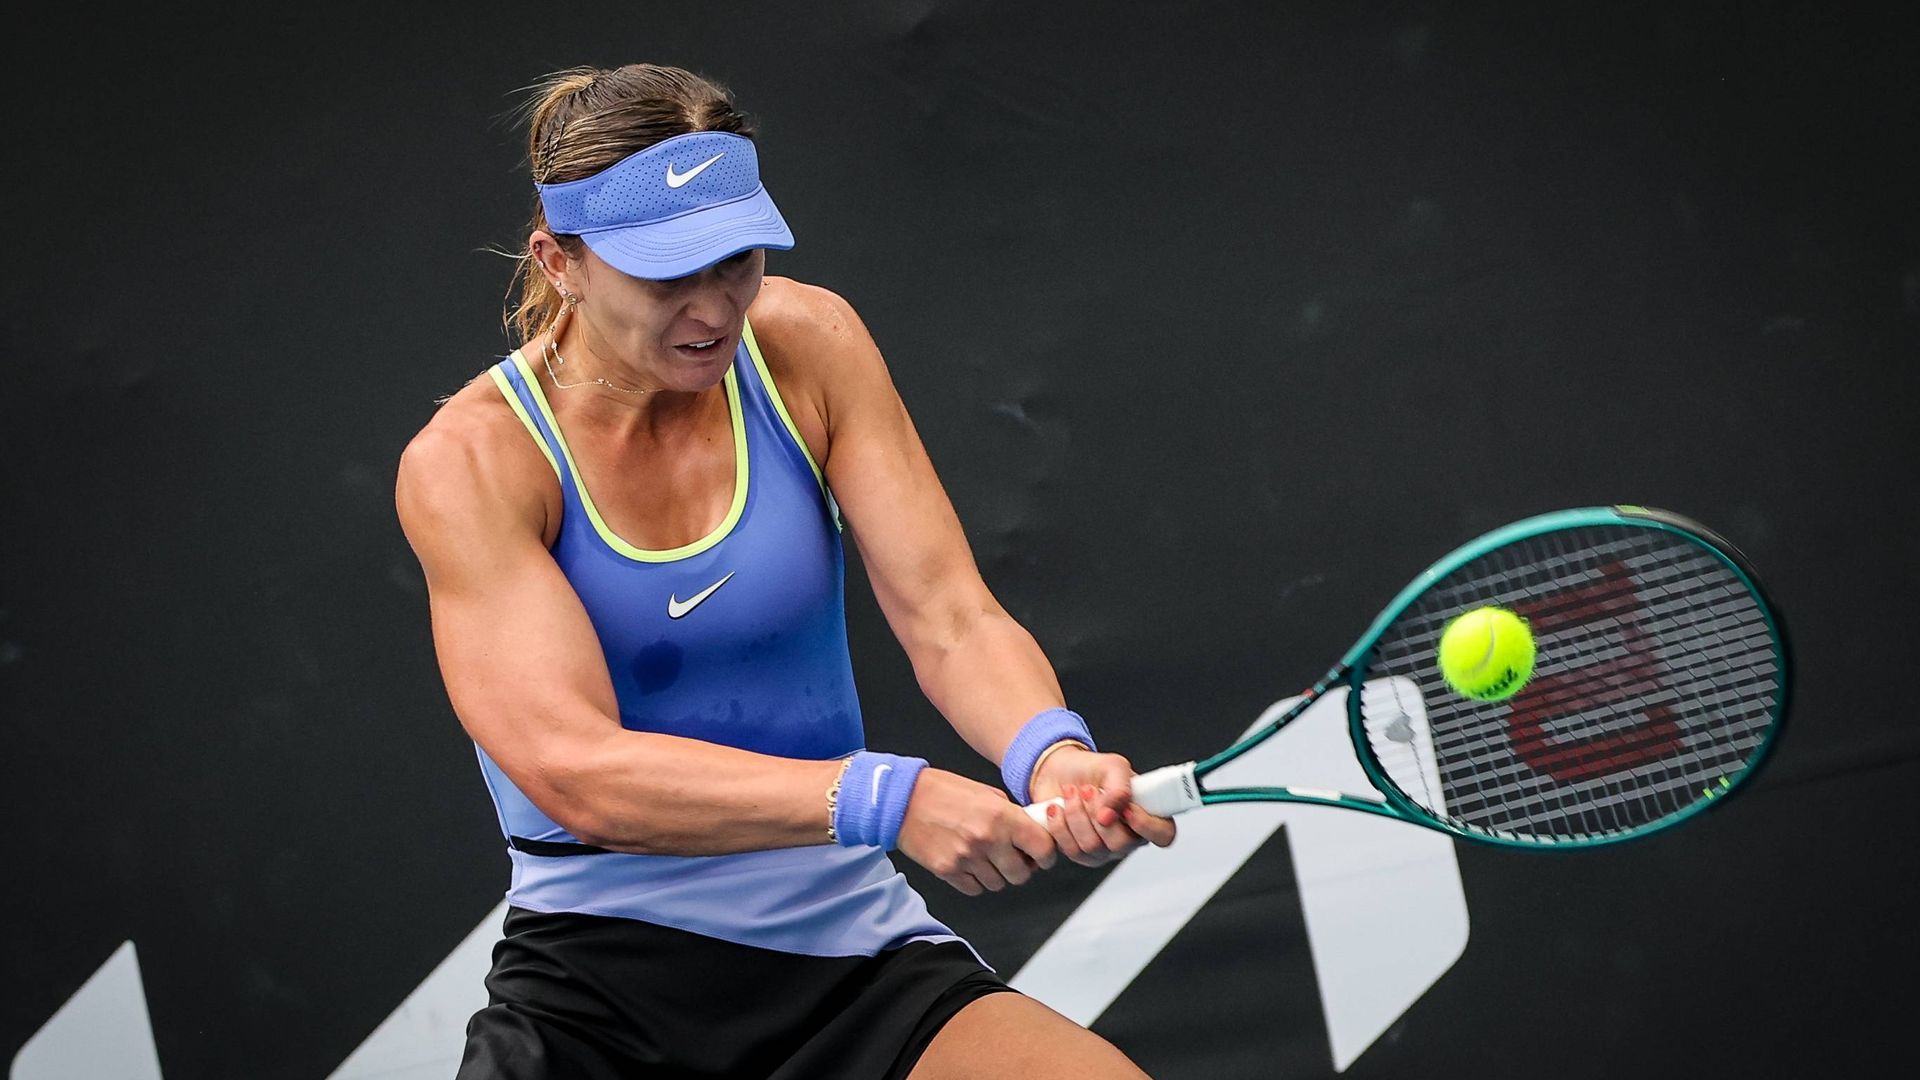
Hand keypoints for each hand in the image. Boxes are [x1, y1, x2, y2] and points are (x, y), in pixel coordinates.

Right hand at [897, 768, 1057, 895]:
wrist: (903, 800)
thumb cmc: (943, 791)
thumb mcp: (986, 793)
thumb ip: (1010, 815)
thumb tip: (1031, 832)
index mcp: (1001, 816)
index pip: (1042, 848)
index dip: (1046, 855)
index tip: (1042, 855)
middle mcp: (987, 839)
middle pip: (1021, 875)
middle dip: (1021, 869)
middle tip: (1013, 858)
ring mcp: (966, 858)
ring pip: (998, 884)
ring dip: (997, 874)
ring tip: (986, 857)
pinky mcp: (948, 871)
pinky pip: (974, 888)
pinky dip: (975, 880)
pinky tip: (969, 863)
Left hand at [1030, 747, 1177, 865]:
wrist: (1059, 772)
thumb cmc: (1092, 770)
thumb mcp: (1113, 766)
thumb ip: (1120, 788)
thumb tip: (1112, 814)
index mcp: (1146, 815)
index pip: (1163, 835)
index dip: (1147, 826)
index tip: (1127, 809)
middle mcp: (1128, 837)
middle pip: (1120, 845)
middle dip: (1097, 813)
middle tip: (1088, 790)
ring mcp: (1103, 850)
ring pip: (1091, 847)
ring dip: (1076, 814)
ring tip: (1071, 793)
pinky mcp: (1079, 853)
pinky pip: (1070, 849)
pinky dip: (1059, 824)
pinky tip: (1058, 808)